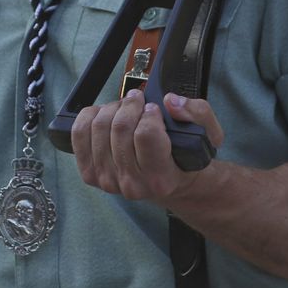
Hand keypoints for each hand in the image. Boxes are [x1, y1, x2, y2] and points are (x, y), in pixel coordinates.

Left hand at [72, 90, 224, 205]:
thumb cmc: (183, 158)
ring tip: (125, 110)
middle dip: (130, 106)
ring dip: (112, 109)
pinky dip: (91, 116)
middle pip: (120, 127)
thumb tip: (170, 102)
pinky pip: (80, 133)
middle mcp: (132, 185)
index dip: (150, 114)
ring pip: (99, 126)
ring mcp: (107, 180)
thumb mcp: (207, 134)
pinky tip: (105, 115)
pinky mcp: (89, 173)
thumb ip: (197, 113)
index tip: (154, 110)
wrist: (167, 181)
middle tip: (138, 103)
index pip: (146, 135)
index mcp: (161, 178)